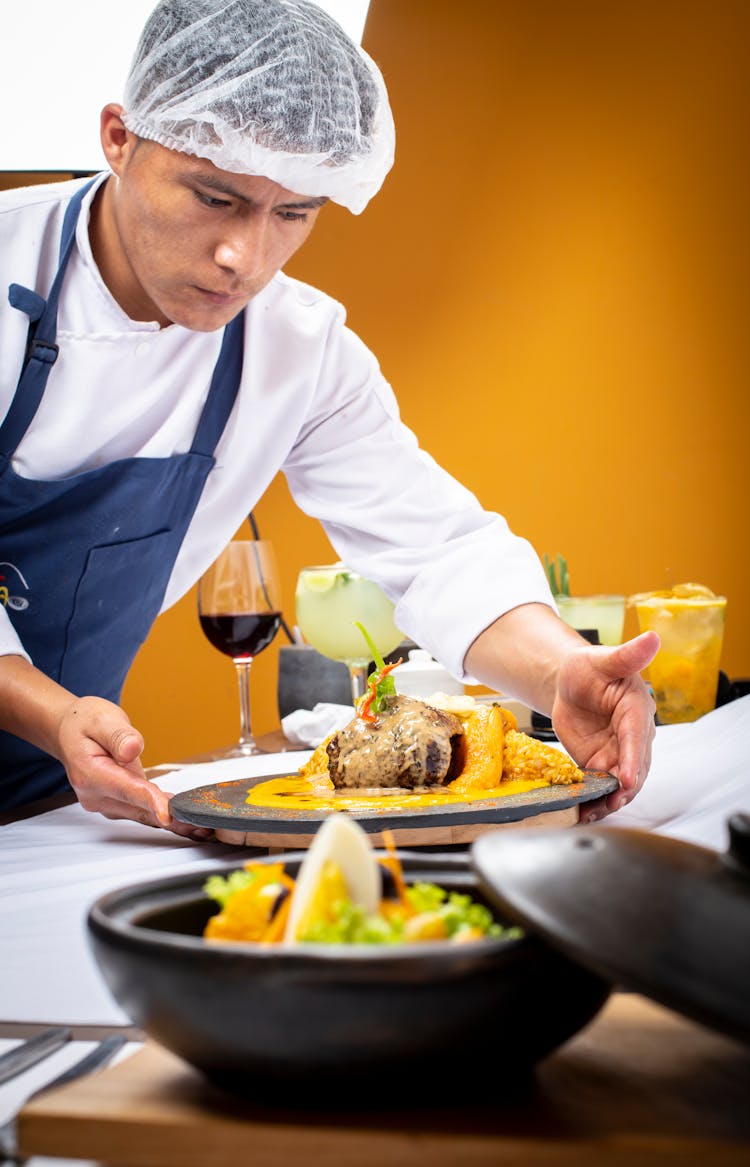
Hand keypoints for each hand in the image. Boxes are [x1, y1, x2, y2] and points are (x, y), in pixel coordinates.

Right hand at [56, 695, 212, 839]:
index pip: (125, 789)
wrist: (69, 731)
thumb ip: (118, 735)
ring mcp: (104, 802)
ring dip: (170, 822)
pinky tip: (184, 821)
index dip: (150, 801)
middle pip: (138, 809)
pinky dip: (162, 816)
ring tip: (200, 827)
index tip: (169, 813)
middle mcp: (95, 794)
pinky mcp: (114, 803)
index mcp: (90, 773)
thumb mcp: (101, 718)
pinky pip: (140, 812)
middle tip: (200, 825)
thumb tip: (132, 749)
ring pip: (141, 815)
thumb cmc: (84, 723)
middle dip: (169, 818)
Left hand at [551, 630, 659, 818]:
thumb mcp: (604, 659)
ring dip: (610, 799)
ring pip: (621, 783)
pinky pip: (601, 785)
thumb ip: (626, 655)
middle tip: (611, 803)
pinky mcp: (600, 763)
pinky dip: (595, 799)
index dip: (632, 759)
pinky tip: (583, 812)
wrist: (569, 683)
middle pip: (634, 767)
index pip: (637, 738)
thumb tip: (653, 639)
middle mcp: (632, 735)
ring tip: (594, 813)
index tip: (626, 779)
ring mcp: (617, 752)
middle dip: (624, 788)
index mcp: (637, 710)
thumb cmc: (589, 667)